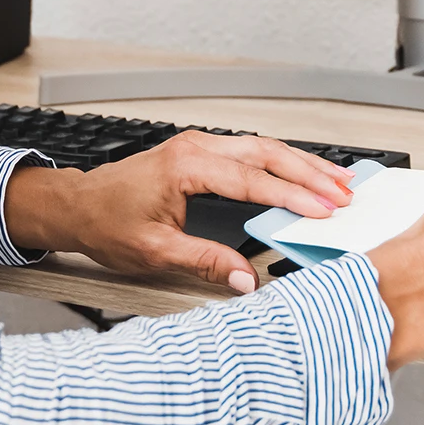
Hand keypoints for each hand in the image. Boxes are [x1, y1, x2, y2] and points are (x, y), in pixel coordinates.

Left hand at [4, 132, 352, 294]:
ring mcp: (199, 146)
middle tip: (345, 193)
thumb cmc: (108, 222)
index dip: (291, 197)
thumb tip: (244, 278)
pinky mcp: (200, 152)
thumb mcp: (154, 251)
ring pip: (261, 147)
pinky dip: (280, 162)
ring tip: (337, 181)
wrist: (78, 204)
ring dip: (300, 164)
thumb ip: (204, 261)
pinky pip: (249, 151)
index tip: (322, 210)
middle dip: (309, 173)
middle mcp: (196, 147)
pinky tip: (301, 173)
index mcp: (185, 166)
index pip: (251, 180)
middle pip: (266, 153)